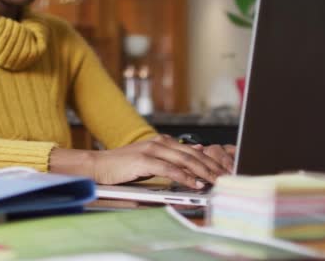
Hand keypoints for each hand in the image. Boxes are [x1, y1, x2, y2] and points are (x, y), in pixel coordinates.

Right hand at [50, 135, 229, 188]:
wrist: (98, 166)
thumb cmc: (123, 166)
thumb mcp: (151, 160)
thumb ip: (172, 157)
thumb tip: (197, 151)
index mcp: (163, 141)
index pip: (193, 150)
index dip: (211, 161)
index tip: (224, 171)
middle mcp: (159, 142)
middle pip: (193, 154)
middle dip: (212, 167)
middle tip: (226, 178)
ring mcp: (152, 150)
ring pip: (185, 160)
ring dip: (203, 172)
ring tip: (216, 182)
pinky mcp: (144, 160)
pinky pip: (170, 169)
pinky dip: (185, 177)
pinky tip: (195, 184)